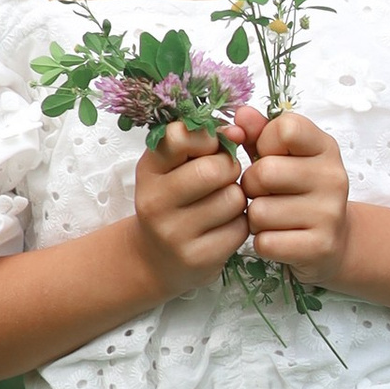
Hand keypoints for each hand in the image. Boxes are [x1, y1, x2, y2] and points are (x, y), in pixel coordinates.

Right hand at [132, 119, 249, 299]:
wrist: (155, 258)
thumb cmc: (174, 201)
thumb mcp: (175, 165)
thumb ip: (206, 139)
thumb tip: (241, 130)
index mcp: (148, 169)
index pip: (180, 136)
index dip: (207, 137)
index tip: (210, 147)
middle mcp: (155, 202)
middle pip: (214, 170)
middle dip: (229, 168)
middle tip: (224, 177)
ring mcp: (174, 233)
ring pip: (233, 199)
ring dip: (237, 198)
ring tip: (222, 203)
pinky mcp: (198, 258)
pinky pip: (240, 228)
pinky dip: (240, 224)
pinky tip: (223, 226)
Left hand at [237, 105, 350, 277]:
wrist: (333, 241)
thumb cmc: (299, 191)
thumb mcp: (283, 156)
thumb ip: (259, 133)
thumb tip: (239, 115)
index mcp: (325, 147)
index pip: (285, 129)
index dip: (264, 143)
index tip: (270, 156)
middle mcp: (333, 177)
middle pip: (264, 173)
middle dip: (252, 186)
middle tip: (264, 194)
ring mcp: (330, 214)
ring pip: (259, 212)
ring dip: (255, 218)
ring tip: (272, 217)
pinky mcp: (319, 247)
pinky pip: (265, 242)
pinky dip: (263, 242)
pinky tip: (278, 238)